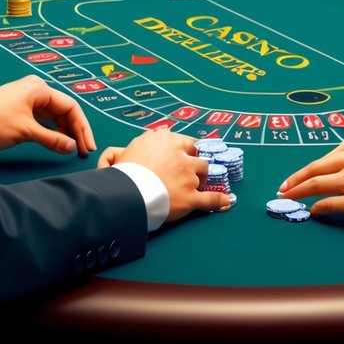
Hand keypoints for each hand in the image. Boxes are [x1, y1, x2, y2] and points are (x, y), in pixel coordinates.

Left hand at [0, 75, 95, 155]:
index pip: (70, 106)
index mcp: (39, 88)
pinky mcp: (20, 108)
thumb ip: (52, 139)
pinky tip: (58, 142)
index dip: (82, 127)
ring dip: (64, 131)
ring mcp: (27, 98)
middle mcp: (36, 89)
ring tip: (72, 149)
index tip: (87, 146)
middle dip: (75, 130)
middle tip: (83, 150)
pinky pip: (43, 118)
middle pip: (64, 110)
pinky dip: (51, 130)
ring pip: (54, 115)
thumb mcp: (26, 132)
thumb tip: (72, 147)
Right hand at [97, 129, 228, 220]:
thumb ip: (122, 150)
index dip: (184, 151)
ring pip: (203, 174)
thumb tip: (122, 150)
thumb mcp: (117, 155)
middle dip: (196, 164)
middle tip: (190, 172)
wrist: (125, 193)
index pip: (184, 142)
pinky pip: (210, 199)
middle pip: (197, 156)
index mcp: (165, 140)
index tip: (182, 157)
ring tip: (197, 187)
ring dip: (202, 180)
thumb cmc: (121, 173)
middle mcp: (180, 155)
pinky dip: (219, 201)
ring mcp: (188, 175)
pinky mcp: (191, 196)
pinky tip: (226, 202)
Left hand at [278, 137, 343, 226]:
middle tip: (282, 188)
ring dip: (298, 193)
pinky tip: (313, 212)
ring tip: (288, 200)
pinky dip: (317, 208)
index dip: (309, 168)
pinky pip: (328, 204)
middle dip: (294, 180)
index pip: (326, 157)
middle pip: (314, 169)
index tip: (299, 175)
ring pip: (316, 186)